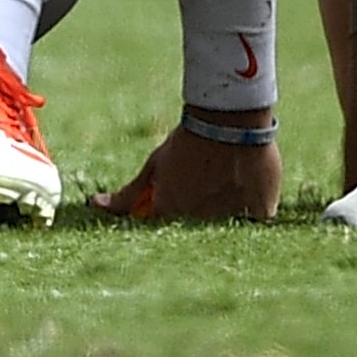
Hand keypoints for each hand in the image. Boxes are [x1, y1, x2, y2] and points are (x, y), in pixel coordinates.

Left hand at [89, 121, 280, 222]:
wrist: (231, 120)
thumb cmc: (189, 141)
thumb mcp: (155, 166)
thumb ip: (127, 195)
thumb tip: (94, 205)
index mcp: (173, 216)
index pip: (161, 236)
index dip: (166, 222)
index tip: (175, 210)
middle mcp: (202, 226)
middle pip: (196, 236)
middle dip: (196, 222)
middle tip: (204, 194)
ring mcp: (234, 222)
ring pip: (228, 232)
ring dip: (224, 218)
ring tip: (226, 187)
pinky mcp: (262, 215)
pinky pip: (254, 224)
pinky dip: (250, 213)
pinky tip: (245, 191)